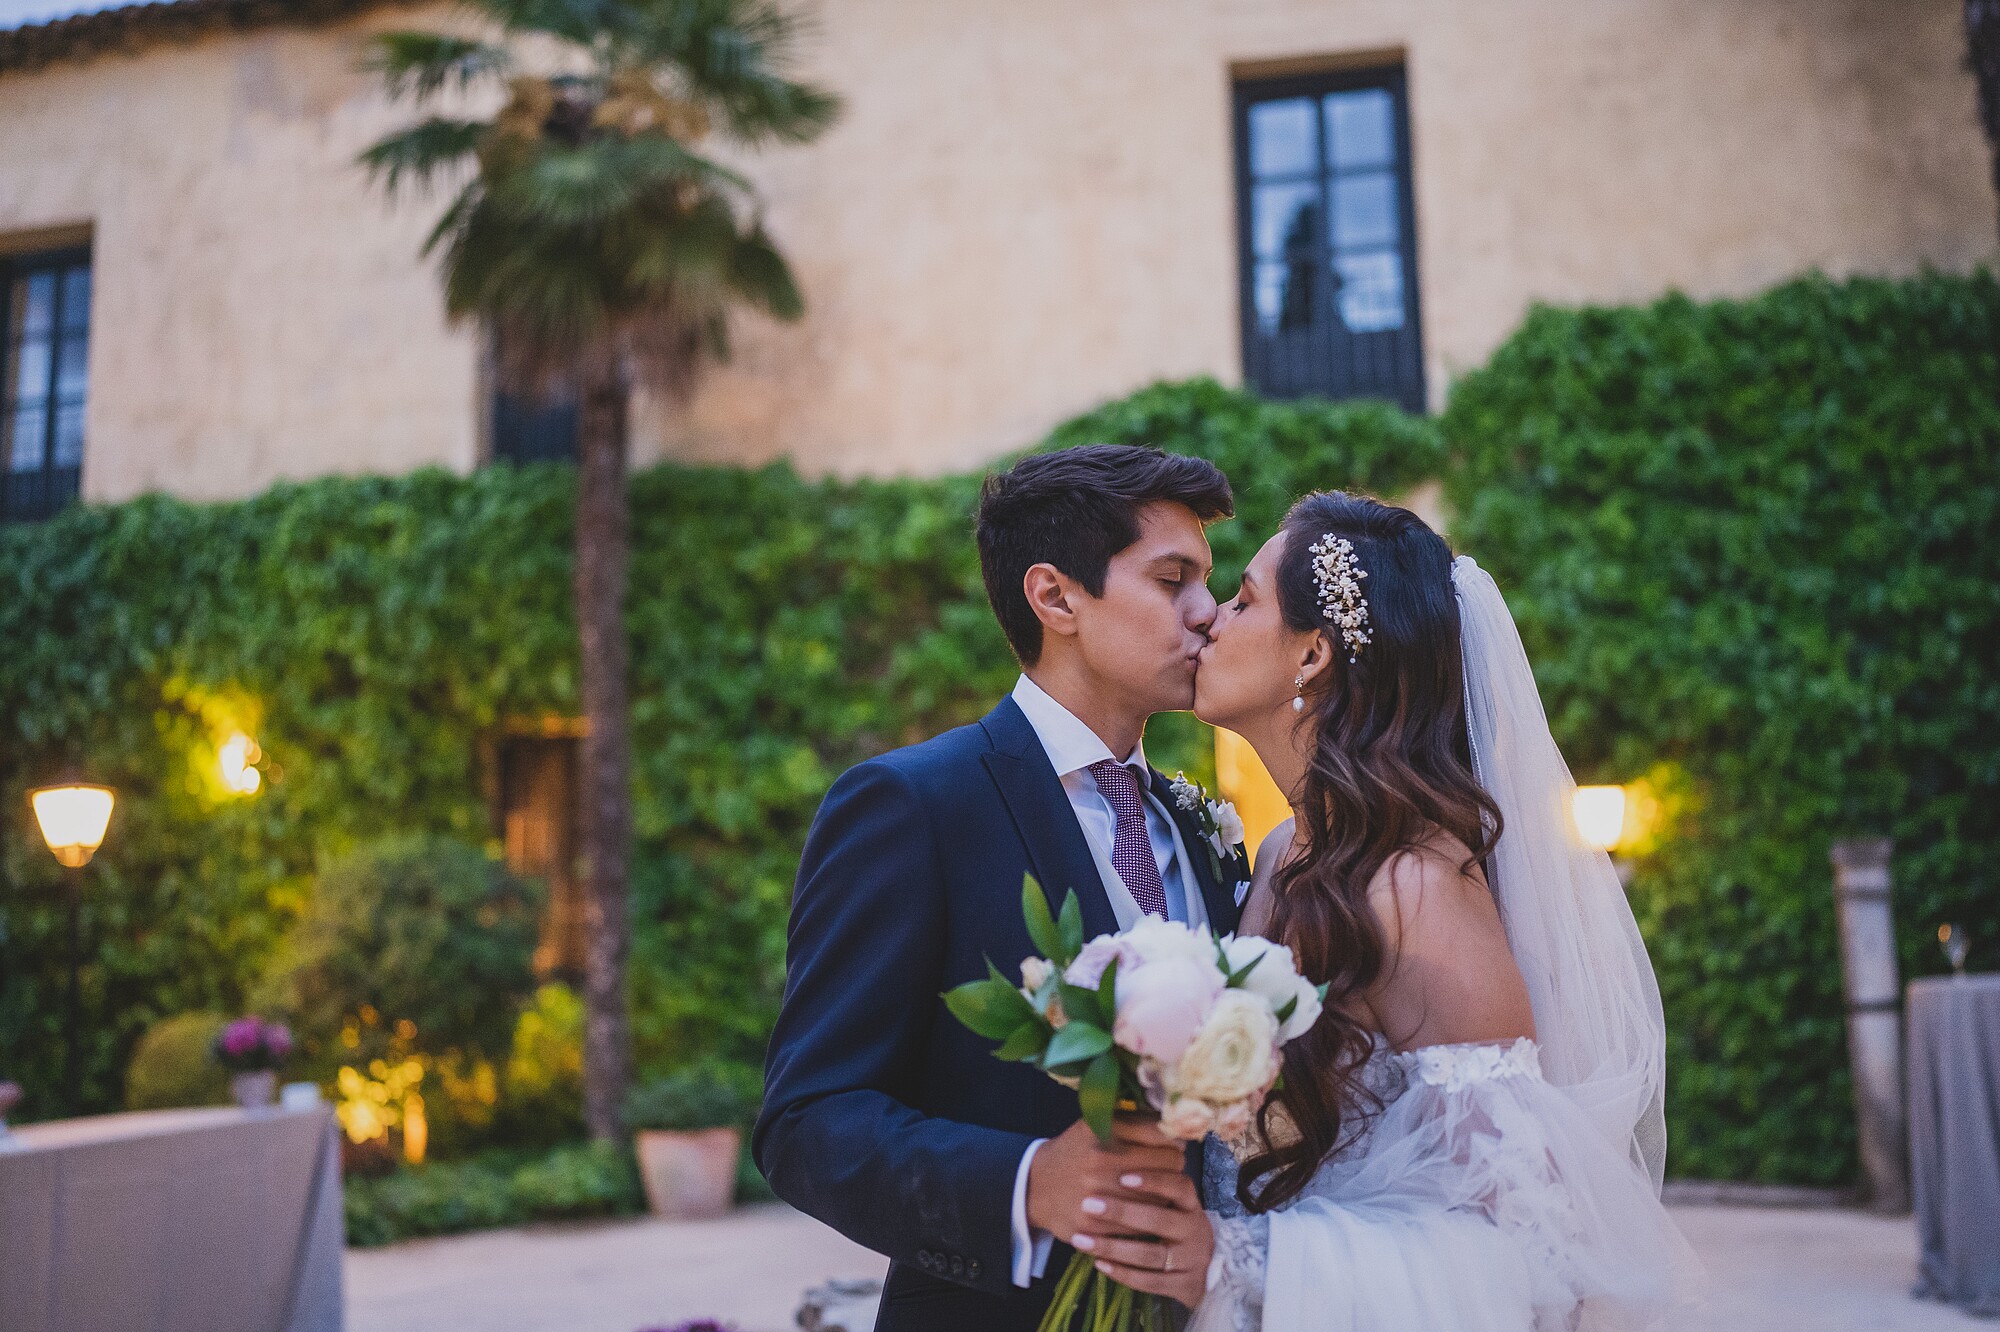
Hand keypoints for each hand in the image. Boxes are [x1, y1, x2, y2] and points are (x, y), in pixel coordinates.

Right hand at [1025, 1113, 1184, 1242]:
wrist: (1035, 1187)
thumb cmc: (1075, 1152)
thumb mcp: (1095, 1125)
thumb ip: (1132, 1121)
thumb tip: (1174, 1126)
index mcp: (1102, 1131)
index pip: (1163, 1134)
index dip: (1173, 1139)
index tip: (1173, 1144)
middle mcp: (1100, 1160)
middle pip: (1169, 1164)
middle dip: (1174, 1165)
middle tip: (1169, 1167)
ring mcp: (1098, 1195)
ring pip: (1161, 1196)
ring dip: (1165, 1193)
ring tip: (1158, 1189)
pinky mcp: (1095, 1225)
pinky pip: (1142, 1225)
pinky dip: (1148, 1218)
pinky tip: (1144, 1211)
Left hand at [1036, 1118, 1213, 1309]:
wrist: (1209, 1268)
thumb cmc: (1177, 1222)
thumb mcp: (1174, 1199)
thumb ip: (1154, 1170)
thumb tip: (1133, 1135)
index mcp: (1191, 1202)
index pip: (1178, 1186)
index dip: (1153, 1180)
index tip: (1123, 1176)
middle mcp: (1194, 1230)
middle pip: (1161, 1221)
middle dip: (1123, 1213)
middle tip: (1088, 1203)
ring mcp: (1190, 1260)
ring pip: (1151, 1256)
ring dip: (1114, 1247)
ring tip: (1081, 1238)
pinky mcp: (1182, 1286)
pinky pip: (1150, 1282)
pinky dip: (1123, 1274)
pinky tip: (1098, 1264)